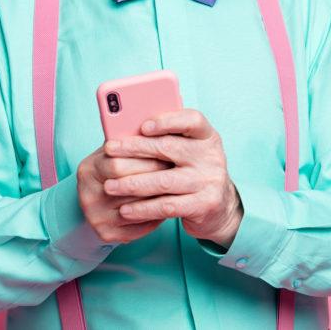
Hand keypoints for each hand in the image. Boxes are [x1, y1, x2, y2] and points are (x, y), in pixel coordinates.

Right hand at [76, 144, 174, 243]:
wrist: (97, 201)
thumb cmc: (113, 169)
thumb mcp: (115, 151)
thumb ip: (129, 139)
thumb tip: (157, 123)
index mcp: (88, 169)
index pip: (117, 163)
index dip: (145, 157)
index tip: (167, 152)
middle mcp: (87, 195)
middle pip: (127, 185)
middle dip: (155, 176)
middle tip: (177, 169)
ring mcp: (95, 217)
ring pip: (136, 207)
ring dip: (160, 197)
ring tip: (178, 186)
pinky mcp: (106, 234)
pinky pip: (138, 227)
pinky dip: (156, 216)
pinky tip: (168, 205)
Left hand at [102, 108, 243, 247]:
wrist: (221, 208)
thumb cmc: (194, 173)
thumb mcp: (189, 152)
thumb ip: (168, 140)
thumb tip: (127, 131)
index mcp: (208, 137)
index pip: (192, 120)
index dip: (168, 121)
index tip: (143, 125)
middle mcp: (211, 157)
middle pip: (170, 148)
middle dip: (135, 149)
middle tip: (109, 150)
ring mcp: (209, 181)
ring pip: (163, 180)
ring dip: (132, 183)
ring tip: (110, 185)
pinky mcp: (204, 205)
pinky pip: (167, 206)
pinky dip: (143, 208)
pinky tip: (125, 210)